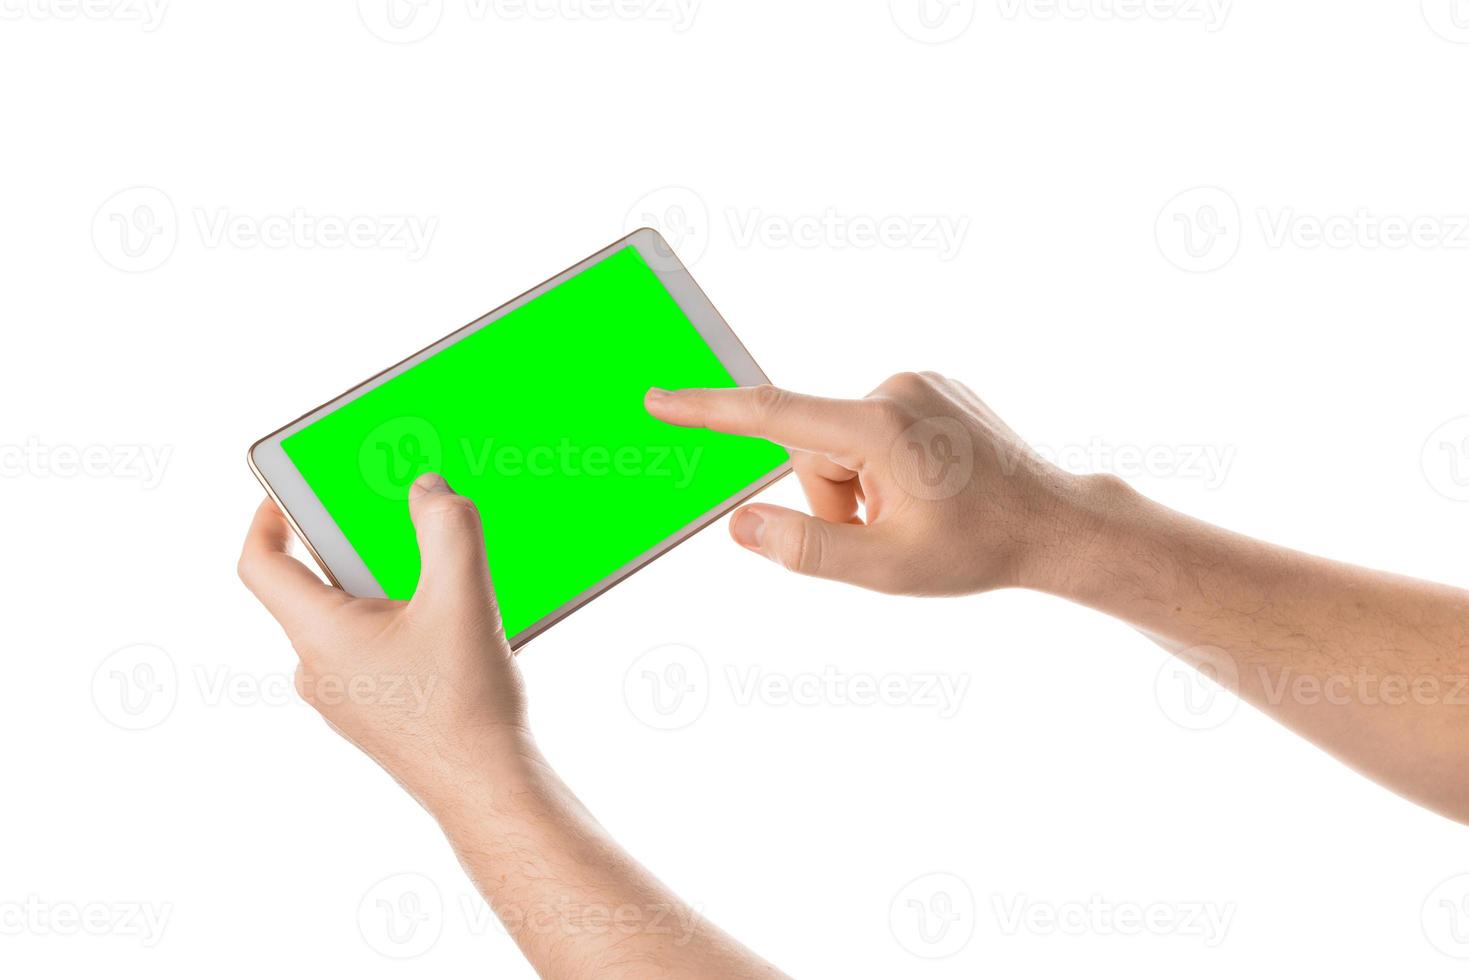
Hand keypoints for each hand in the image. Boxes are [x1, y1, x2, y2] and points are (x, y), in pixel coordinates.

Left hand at [237, 474, 528, 807]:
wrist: (486, 789)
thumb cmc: (465, 705)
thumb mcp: (463, 597)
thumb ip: (447, 528)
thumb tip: (429, 490)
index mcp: (319, 635)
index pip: (261, 564)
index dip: (268, 515)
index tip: (289, 490)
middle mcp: (317, 668)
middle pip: (314, 587)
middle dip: (353, 546)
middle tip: (391, 518)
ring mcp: (343, 696)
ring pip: (348, 621)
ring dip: (385, 588)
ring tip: (439, 576)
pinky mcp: (372, 712)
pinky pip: (372, 651)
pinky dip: (401, 624)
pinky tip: (452, 625)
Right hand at [646, 373, 1100, 595]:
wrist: (1056, 524)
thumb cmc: (977, 550)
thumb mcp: (884, 568)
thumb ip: (804, 549)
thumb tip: (741, 525)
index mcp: (879, 427)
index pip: (773, 416)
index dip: (708, 411)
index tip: (659, 398)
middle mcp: (896, 388)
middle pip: (811, 449)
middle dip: (831, 498)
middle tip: (886, 531)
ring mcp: (918, 382)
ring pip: (840, 443)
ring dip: (858, 486)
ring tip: (914, 513)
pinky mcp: (931, 387)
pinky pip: (871, 429)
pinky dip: (880, 465)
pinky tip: (929, 488)